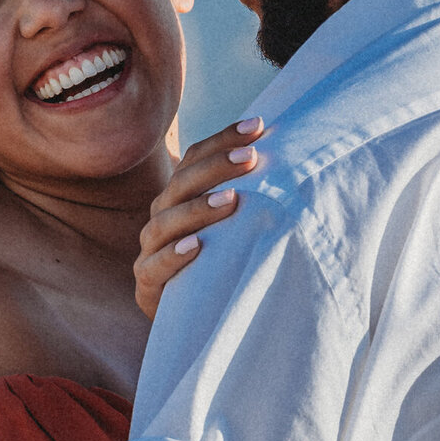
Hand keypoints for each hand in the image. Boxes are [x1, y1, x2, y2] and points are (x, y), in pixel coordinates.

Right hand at [135, 117, 264, 318]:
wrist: (196, 313)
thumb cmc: (221, 259)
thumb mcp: (234, 224)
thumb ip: (249, 192)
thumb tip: (293, 151)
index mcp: (179, 194)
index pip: (195, 158)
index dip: (224, 140)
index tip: (259, 126)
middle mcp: (162, 215)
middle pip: (182, 183)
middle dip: (217, 168)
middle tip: (251, 158)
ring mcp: (150, 249)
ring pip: (166, 222)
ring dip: (199, 209)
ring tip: (231, 200)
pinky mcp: (147, 284)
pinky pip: (155, 267)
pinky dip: (174, 255)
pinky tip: (197, 246)